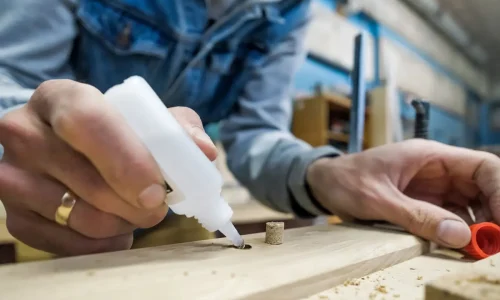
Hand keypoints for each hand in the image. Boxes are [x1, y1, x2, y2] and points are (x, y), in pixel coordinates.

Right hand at [0, 80, 216, 255]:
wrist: (67, 151)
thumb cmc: (115, 133)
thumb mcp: (147, 119)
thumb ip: (178, 129)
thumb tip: (204, 152)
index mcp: (60, 98)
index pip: (87, 121)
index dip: (127, 159)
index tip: (157, 191)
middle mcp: (24, 131)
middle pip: (86, 179)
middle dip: (135, 203)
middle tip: (158, 207)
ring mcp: (12, 175)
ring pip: (79, 216)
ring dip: (122, 223)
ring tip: (134, 211)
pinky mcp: (14, 217)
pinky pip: (68, 243)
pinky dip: (104, 243)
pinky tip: (115, 229)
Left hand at [307, 139, 499, 248]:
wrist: (323, 183)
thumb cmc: (345, 180)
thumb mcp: (377, 199)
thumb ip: (416, 215)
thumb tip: (460, 235)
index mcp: (429, 156)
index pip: (483, 166)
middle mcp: (437, 170)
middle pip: (483, 188)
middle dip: (494, 214)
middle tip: (493, 243)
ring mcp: (432, 188)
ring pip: (471, 206)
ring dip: (478, 227)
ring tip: (478, 249)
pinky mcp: (423, 204)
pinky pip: (451, 218)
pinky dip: (459, 233)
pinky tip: (459, 247)